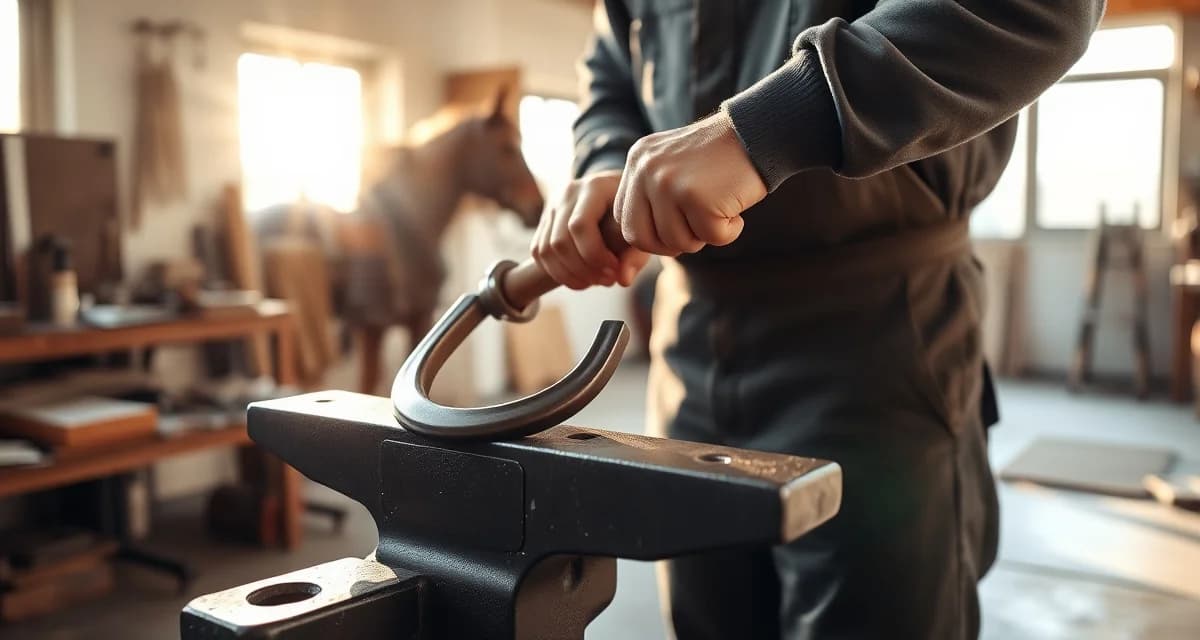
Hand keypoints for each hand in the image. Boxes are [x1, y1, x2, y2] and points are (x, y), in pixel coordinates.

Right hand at [531, 170, 650, 289]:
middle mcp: (568, 193)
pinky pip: (539, 252)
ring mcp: (553, 206)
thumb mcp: (640, 231)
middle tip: (607, 280)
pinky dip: (557, 272)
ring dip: (569, 275)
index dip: (595, 255)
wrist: (616, 195)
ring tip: (595, 281)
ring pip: (545, 250)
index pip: (580, 225)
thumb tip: (622, 280)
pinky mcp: (545, 221)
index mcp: (594, 187)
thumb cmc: (631, 214)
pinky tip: (581, 278)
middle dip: (583, 269)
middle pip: (560, 241)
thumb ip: (635, 256)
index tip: (615, 270)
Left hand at [615, 112, 765, 254]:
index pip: (623, 220)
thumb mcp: (672, 165)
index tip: (676, 231)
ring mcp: (669, 184)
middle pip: (641, 238)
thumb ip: (651, 194)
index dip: (650, 236)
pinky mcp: (697, 197)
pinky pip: (711, 238)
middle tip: (698, 231)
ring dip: (704, 236)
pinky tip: (735, 208)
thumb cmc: (719, 158)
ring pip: (677, 242)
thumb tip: (639, 242)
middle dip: (670, 245)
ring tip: (719, 209)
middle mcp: (646, 171)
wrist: (757, 132)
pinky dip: (729, 231)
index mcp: (637, 161)